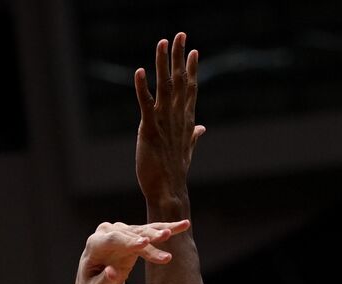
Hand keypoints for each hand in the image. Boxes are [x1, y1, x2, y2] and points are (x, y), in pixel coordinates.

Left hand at [75, 220, 190, 283]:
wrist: (95, 282)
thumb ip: (102, 283)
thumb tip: (113, 273)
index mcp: (95, 244)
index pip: (113, 240)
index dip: (129, 241)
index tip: (145, 243)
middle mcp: (108, 232)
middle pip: (131, 234)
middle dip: (149, 236)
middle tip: (164, 236)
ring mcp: (122, 232)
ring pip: (144, 231)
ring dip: (162, 231)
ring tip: (180, 228)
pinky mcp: (134, 236)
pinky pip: (152, 232)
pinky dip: (167, 229)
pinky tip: (183, 225)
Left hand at [134, 32, 204, 203]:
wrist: (168, 191)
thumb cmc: (175, 172)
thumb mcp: (186, 149)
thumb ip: (194, 135)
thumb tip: (202, 128)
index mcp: (185, 120)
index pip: (190, 89)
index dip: (191, 69)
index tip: (193, 50)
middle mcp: (177, 117)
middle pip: (180, 81)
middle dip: (179, 57)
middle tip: (180, 34)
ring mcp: (164, 122)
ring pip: (165, 86)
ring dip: (163, 64)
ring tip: (162, 43)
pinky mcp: (149, 130)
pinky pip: (145, 104)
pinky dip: (142, 87)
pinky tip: (139, 71)